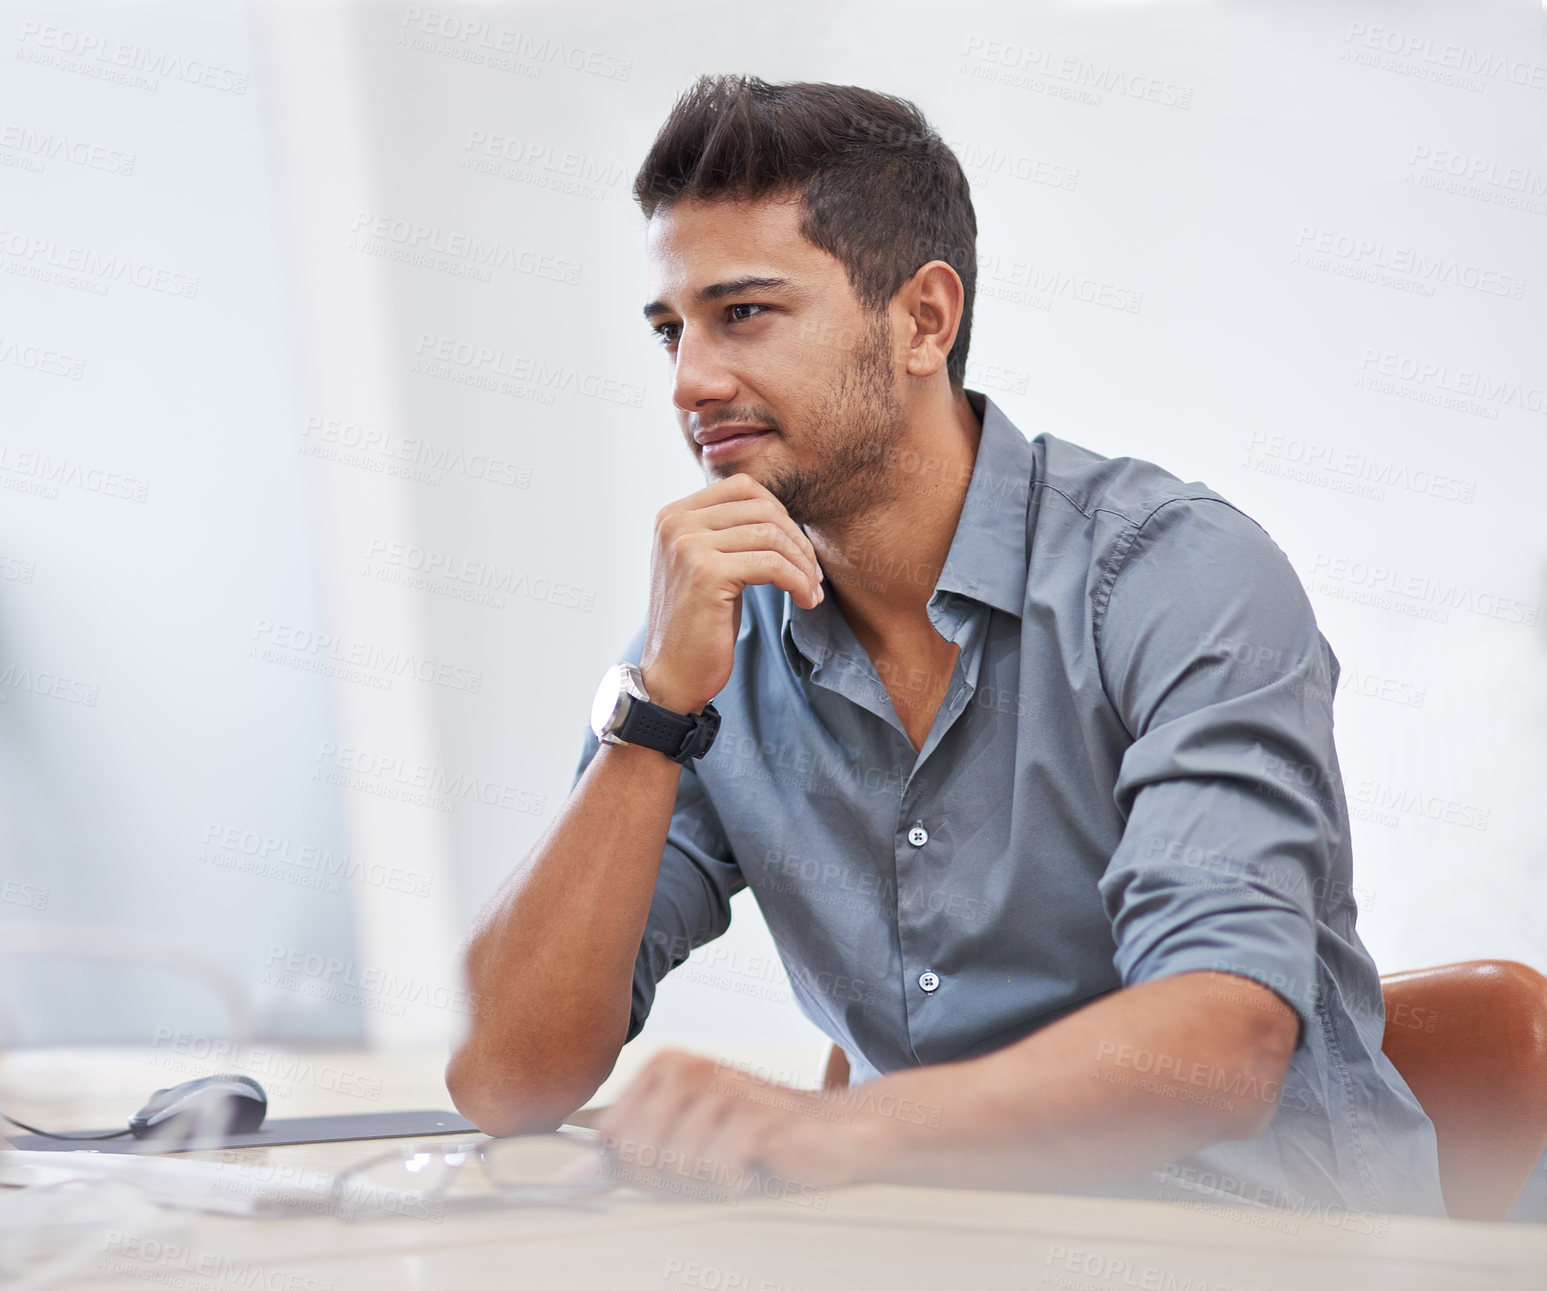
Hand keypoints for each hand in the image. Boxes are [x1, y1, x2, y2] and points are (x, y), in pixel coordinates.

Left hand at [592, 1049, 868, 1203]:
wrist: (833, 1133)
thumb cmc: (755, 1140)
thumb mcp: (685, 1144)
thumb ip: (628, 1159)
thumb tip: (570, 1179)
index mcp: (665, 1066)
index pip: (612, 1137)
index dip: (640, 1166)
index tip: (679, 1158)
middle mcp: (688, 1068)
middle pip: (640, 1154)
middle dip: (674, 1177)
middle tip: (715, 1161)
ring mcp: (721, 1089)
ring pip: (677, 1166)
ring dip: (708, 1181)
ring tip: (736, 1161)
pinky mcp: (752, 1118)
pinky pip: (716, 1172)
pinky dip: (735, 1183)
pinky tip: (753, 1166)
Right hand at [640, 473, 823, 713]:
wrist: (672, 675)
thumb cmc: (699, 624)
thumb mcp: (708, 566)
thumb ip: (728, 533)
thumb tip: (780, 511)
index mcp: (673, 515)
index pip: (742, 488)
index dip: (779, 513)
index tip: (795, 549)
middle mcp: (675, 523)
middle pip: (761, 508)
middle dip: (797, 540)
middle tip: (812, 574)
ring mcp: (688, 545)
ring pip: (771, 535)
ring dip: (802, 564)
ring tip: (811, 591)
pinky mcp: (706, 573)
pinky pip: (772, 564)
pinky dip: (797, 581)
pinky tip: (805, 601)